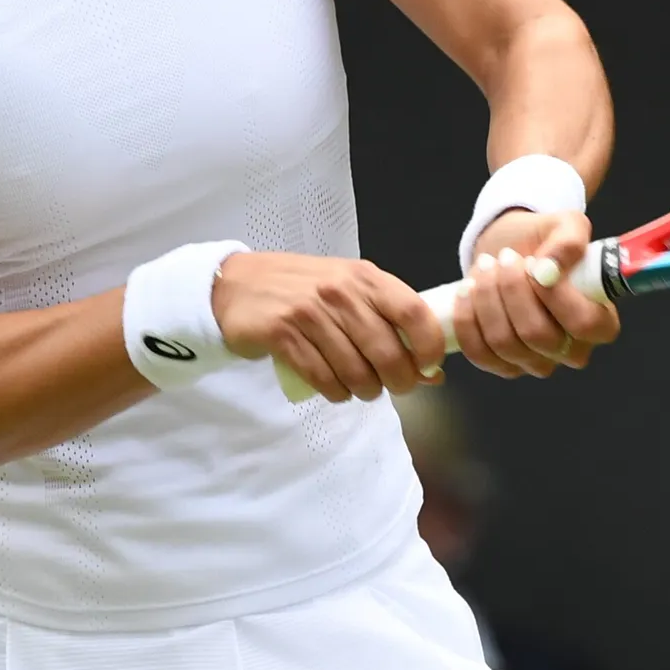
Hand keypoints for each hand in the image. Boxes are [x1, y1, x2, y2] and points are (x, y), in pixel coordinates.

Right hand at [214, 252, 453, 403]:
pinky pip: (322, 378)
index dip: (429, 346)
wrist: (237, 285)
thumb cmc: (302, 289)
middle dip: (397, 382)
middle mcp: (340, 291)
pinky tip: (334, 389)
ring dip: (364, 391)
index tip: (427, 367)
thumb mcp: (349, 294)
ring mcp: (310, 312)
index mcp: (364, 277)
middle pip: (387, 352)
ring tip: (360, 388)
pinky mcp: (282, 334)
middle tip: (390, 387)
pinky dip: (335, 392)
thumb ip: (390, 326)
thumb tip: (433, 373)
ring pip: (355, 371)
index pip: (414, 311)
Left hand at [452, 207, 618, 377]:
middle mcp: (572, 351)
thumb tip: (551, 267)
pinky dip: (467, 319)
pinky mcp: (502, 365)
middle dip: (512, 291)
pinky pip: (479, 353)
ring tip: (486, 267)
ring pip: (504, 343)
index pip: (584, 324)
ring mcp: (536, 362)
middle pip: (537, 335)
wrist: (508, 251)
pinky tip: (468, 290)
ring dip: (487, 299)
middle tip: (503, 258)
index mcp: (600, 322)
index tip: (533, 264)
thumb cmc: (545, 242)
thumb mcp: (566, 226)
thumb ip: (570, 240)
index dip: (555, 295)